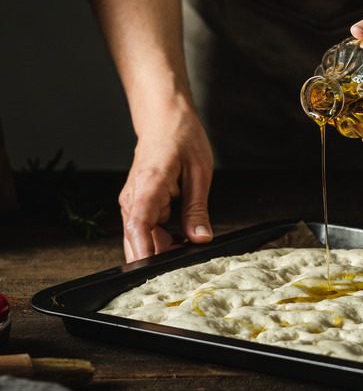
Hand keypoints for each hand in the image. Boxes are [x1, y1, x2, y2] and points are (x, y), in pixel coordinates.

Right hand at [119, 108, 213, 261]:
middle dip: (159, 257)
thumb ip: (197, 209)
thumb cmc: (181, 138)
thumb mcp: (199, 173)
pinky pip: (148, 231)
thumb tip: (201, 238)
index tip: (153, 272)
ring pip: (143, 239)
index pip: (138, 225)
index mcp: (149, 185)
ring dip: (164, 248)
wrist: (164, 119)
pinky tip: (183, 239)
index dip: (144, 252)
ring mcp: (133, 202)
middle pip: (138, 240)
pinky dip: (164, 239)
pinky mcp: (139, 205)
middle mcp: (134, 197)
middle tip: (187, 266)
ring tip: (190, 246)